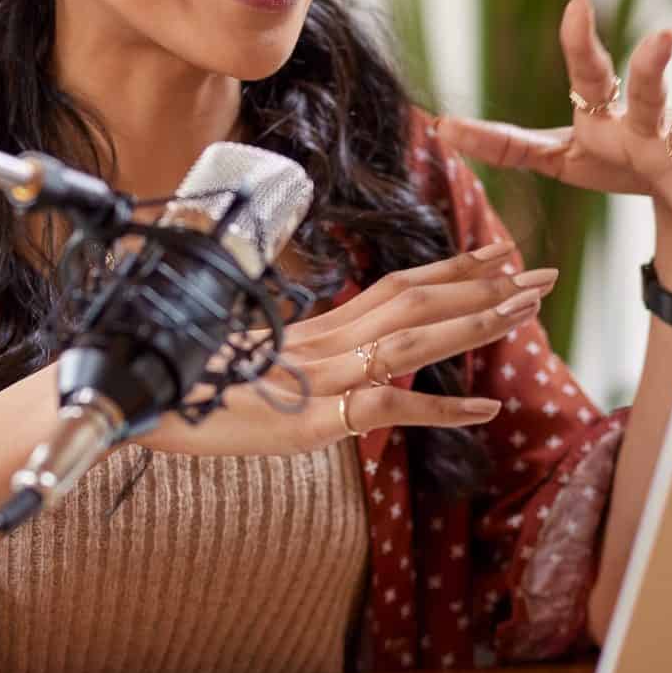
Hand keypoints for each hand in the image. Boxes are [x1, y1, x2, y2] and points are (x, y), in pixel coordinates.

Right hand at [138, 241, 555, 457]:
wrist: (132, 401)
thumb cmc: (181, 389)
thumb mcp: (250, 376)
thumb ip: (290, 370)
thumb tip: (316, 374)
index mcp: (313, 331)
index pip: (394, 288)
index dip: (449, 271)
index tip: (496, 254)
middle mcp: (324, 343)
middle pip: (416, 302)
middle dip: (483, 286)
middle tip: (539, 271)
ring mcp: (320, 376)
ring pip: (413, 339)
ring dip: (476, 323)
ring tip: (528, 309)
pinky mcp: (313, 417)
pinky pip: (389, 405)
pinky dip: (443, 409)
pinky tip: (488, 409)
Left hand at [436, 0, 671, 230]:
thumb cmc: (618, 160)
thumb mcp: (560, 154)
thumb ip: (504, 143)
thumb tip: (440, 125)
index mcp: (608, 113)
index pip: (590, 72)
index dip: (581, 40)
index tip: (578, 2)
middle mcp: (648, 125)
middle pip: (646, 91)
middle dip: (651, 65)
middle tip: (660, 35)